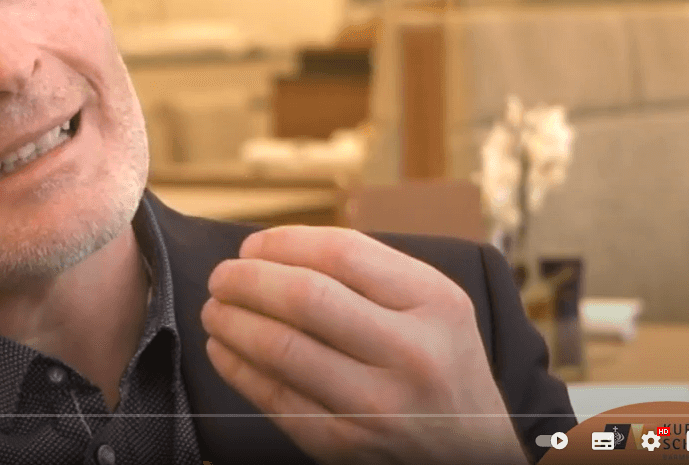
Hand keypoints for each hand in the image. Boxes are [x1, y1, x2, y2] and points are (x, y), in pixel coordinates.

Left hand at [201, 226, 527, 464]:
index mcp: (434, 304)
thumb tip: (276, 248)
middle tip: (222, 276)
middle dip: (246, 280)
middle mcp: (410, 354)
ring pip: (280, 349)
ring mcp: (375, 406)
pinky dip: (236, 367)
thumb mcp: (435, 305)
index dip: (282, 243)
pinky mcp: (342, 444)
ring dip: (232, 322)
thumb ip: (371, 272)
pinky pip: (273, 397)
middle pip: (305, 298)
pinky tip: (224, 349)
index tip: (252, 245)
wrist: (473, 451)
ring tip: (216, 308)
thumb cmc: (441, 364)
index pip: (341, 254)